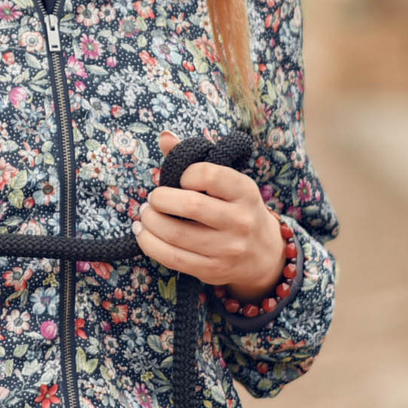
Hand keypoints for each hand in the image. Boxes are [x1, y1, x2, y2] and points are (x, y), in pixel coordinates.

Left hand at [131, 132, 286, 301]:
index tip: (180, 180)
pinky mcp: (212, 270)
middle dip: (160, 199)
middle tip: (153, 199)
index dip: (185, 174)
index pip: (209, 174)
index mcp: (244, 192)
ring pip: (176, 234)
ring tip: (145, 215)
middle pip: (190, 205)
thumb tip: (164, 137)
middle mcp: (240, 220)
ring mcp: (228, 248)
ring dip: (150, 222)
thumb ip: (195, 159)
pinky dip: (149, 244)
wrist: (264, 254)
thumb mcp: (228, 183)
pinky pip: (173, 258)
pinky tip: (143, 233)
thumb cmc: (236, 208)